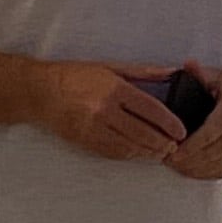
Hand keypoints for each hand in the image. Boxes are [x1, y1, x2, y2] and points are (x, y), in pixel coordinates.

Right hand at [32, 61, 192, 162]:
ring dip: (148, 152)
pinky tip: (139, 154)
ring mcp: (94, 128)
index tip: (181, 131)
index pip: (150, 109)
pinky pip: (113, 152)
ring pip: (129, 146)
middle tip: (174, 147)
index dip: (169, 123)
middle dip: (162, 143)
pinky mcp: (85, 141)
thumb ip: (143, 72)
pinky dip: (130, 155)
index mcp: (114, 88)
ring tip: (161, 153)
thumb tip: (171, 72)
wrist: (40, 92)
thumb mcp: (110, 67)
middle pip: (143, 132)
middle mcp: (105, 110)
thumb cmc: (75, 75)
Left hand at [164, 68, 221, 180]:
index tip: (173, 152)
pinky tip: (194, 172)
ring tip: (177, 167)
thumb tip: (188, 65)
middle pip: (215, 152)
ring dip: (197, 169)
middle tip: (168, 160)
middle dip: (189, 160)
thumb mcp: (217, 75)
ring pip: (221, 164)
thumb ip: (200, 73)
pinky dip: (210, 173)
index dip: (191, 146)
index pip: (212, 132)